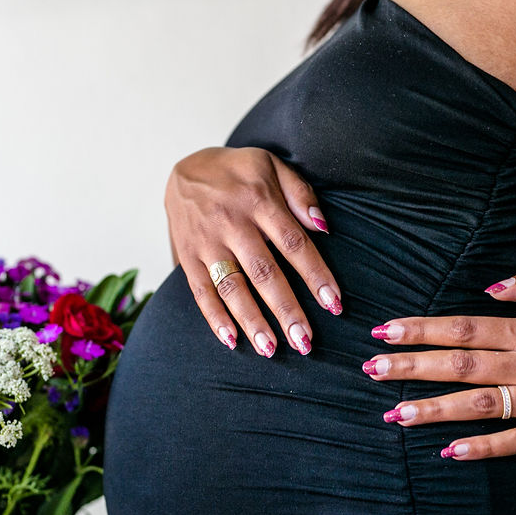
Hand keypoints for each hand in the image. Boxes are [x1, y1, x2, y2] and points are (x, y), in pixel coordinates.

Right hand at [165, 146, 342, 356]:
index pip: (292, 243)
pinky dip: (214, 318)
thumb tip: (323, 227)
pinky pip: (200, 291)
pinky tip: (231, 341)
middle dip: (285, 309)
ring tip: (271, 349)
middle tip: (304, 341)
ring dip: (251, 321)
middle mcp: (231, 223)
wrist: (182, 169)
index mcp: (258, 200)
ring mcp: (206, 242)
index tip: (333, 304)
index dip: (314, 275)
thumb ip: (299, 193)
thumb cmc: (238, 172)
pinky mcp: (187, 256)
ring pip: (231, 287)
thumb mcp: (271, 165)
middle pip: (263, 272)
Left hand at [361, 266, 515, 459]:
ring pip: (476, 406)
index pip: (463, 329)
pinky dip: (479, 448)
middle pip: (459, 365)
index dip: (420, 330)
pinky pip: (510, 442)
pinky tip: (446, 451)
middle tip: (372, 371)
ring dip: (432, 410)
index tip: (384, 332)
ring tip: (393, 414)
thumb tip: (490, 286)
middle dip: (411, 368)